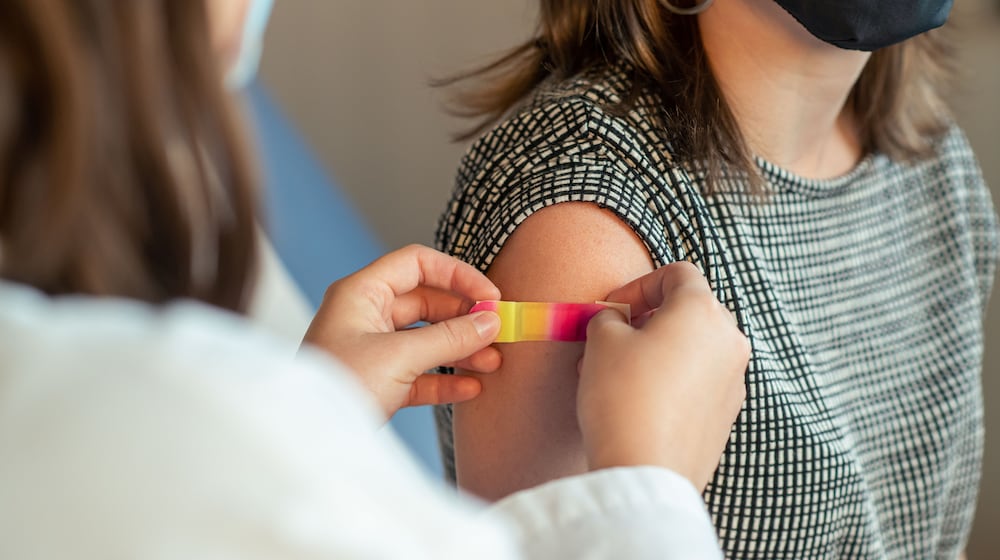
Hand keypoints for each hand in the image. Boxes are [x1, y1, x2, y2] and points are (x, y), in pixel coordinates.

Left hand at [302, 245, 501, 417]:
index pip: (417, 264)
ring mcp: (373, 349)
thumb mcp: (399, 357)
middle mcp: (366, 315)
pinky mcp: (379, 382)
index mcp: (361, 293)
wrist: (305, 440)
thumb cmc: (338, 387)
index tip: (490, 296)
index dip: (457, 275)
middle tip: (498, 331)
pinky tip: (472, 387)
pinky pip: (420, 373)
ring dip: (461, 349)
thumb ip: (449, 338)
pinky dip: (446, 378)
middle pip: (428, 302)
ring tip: (493, 362)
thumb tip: (490, 321)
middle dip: (465, 317)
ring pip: (427, 339)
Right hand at [577, 261, 750, 490]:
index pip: (677, 273)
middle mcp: (729, 340)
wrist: (645, 470)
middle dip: (650, 317)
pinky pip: (699, 381)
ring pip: (695, 347)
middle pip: (691, 309)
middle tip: (615, 337)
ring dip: (659, 349)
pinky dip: (673, 379)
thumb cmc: (623, 397)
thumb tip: (615, 322)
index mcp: (703, 311)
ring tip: (619, 372)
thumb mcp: (601, 341)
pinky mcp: (727, 414)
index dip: (639, 284)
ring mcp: (734, 380)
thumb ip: (609, 317)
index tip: (613, 308)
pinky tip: (639, 400)